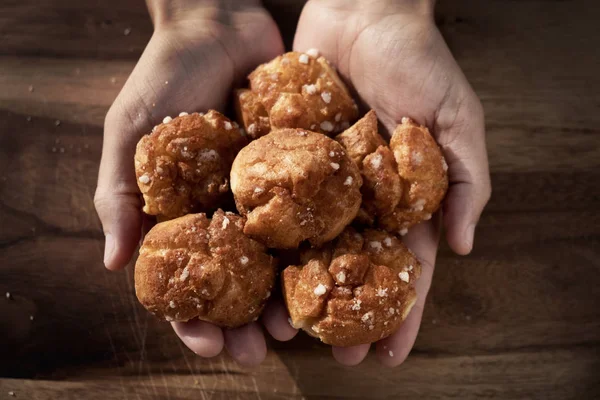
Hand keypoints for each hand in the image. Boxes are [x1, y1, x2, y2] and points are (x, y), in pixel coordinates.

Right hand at [94, 0, 295, 365]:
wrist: (218, 25)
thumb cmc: (164, 77)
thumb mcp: (129, 134)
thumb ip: (119, 195)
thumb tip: (112, 264)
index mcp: (182, 214)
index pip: (185, 280)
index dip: (191, 317)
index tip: (207, 345)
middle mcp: (225, 212)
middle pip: (234, 282)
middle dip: (242, 321)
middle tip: (256, 352)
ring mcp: (263, 195)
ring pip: (276, 259)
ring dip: (282, 297)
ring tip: (292, 327)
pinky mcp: (297, 170)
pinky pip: (309, 213)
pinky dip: (316, 245)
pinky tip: (328, 271)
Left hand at [294, 0, 490, 365]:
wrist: (360, 9)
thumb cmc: (417, 59)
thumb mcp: (456, 115)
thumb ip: (465, 178)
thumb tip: (463, 245)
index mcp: (404, 197)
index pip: (405, 266)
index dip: (401, 312)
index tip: (389, 354)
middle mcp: (361, 199)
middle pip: (352, 269)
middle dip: (345, 316)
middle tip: (335, 359)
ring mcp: (321, 183)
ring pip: (308, 249)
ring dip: (298, 291)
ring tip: (283, 331)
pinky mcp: (287, 160)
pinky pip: (274, 205)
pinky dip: (264, 241)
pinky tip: (251, 274)